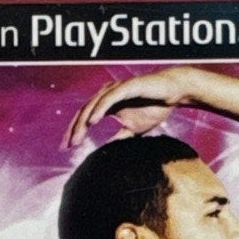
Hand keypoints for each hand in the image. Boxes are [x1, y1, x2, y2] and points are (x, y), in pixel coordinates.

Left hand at [62, 68, 195, 148]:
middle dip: (73, 130)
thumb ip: (119, 138)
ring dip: (83, 122)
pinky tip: (92, 122)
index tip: (66, 148)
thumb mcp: (134, 129)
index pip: (85, 118)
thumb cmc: (154, 107)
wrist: (172, 93)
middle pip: (84, 112)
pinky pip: (108, 98)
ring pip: (93, 105)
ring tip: (77, 138)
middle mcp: (107, 94)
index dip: (74, 132)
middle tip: (66, 146)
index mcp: (106, 104)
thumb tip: (107, 152)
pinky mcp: (125, 86)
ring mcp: (115, 89)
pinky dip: (99, 109)